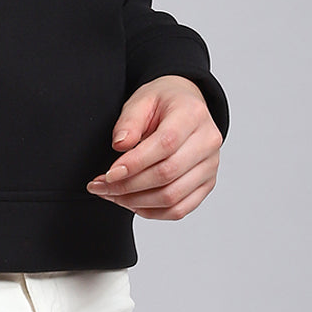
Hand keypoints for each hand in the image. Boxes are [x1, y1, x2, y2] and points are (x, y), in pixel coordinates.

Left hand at [86, 75, 222, 220]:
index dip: (135, 163)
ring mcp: (210, 166)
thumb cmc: (163, 102)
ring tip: (111, 195)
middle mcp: (208, 142)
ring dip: (136, 202)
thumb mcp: (142, 99)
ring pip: (173, 197)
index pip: (165, 145)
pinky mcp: (207, 184)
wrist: (186, 105)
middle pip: (168, 174)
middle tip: (101, 186)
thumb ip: (129, 121)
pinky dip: (152, 212)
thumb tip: (120, 146)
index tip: (109, 173)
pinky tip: (131, 203)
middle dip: (129, 186)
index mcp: (192, 114)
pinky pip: (181, 209)